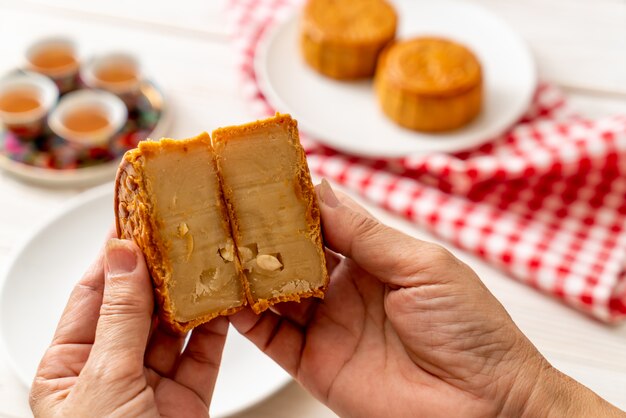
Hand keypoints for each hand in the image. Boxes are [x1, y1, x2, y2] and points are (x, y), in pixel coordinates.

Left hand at [30, 238, 226, 417]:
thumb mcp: (106, 378)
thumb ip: (121, 316)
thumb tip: (124, 257)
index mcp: (69, 368)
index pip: (92, 297)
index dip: (113, 259)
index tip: (133, 222)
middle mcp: (110, 372)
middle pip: (136, 309)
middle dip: (157, 274)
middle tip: (177, 236)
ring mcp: (150, 385)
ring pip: (172, 329)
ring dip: (189, 298)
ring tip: (204, 262)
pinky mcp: (187, 398)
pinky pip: (203, 353)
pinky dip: (214, 327)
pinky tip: (222, 301)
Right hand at [230, 180, 623, 417]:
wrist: (485, 405)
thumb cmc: (471, 329)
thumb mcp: (422, 266)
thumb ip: (367, 234)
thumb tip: (322, 192)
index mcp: (374, 259)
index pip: (323, 223)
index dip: (293, 204)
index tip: (260, 180)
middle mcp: (344, 289)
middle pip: (291, 256)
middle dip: (260, 235)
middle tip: (227, 212)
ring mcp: (327, 326)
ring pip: (274, 293)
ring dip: (247, 273)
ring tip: (217, 249)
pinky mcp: (314, 364)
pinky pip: (270, 337)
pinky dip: (245, 318)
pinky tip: (228, 298)